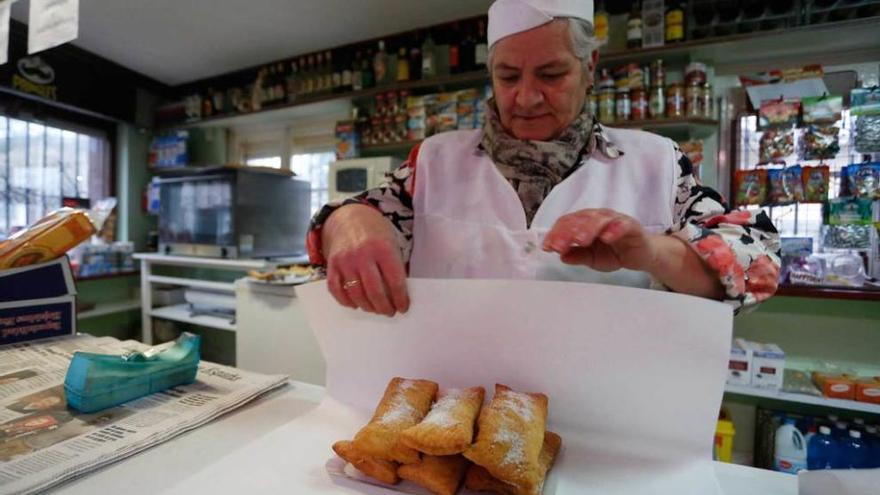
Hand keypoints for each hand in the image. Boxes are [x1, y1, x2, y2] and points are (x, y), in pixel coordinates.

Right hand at [323, 204, 409, 315]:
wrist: (349, 217)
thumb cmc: (375, 234)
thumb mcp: (392, 243)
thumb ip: (395, 266)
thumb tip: (399, 294)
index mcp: (382, 248)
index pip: (395, 281)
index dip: (400, 299)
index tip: (403, 307)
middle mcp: (362, 255)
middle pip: (375, 291)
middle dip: (384, 307)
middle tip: (389, 311)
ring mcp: (345, 260)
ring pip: (356, 294)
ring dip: (367, 307)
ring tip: (375, 309)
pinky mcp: (332, 265)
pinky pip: (336, 290)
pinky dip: (346, 301)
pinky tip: (356, 304)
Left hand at [542, 209, 657, 272]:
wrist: (640, 255)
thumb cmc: (614, 252)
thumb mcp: (591, 258)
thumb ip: (577, 256)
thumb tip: (561, 256)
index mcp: (585, 222)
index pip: (567, 223)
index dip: (556, 234)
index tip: (547, 247)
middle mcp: (598, 217)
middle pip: (580, 219)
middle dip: (567, 232)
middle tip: (559, 245)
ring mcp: (615, 219)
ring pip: (599, 219)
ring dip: (588, 228)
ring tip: (579, 240)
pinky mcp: (631, 225)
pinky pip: (622, 224)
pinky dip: (614, 229)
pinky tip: (606, 237)